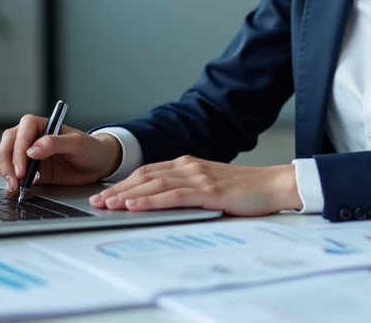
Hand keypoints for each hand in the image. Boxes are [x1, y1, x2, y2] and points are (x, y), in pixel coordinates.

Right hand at [0, 115, 122, 192]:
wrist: (97, 164)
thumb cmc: (89, 148)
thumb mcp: (77, 143)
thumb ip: (55, 143)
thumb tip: (32, 150)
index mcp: (39, 124)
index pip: (21, 134)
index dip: (18, 152)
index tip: (23, 170)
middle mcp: (28, 137)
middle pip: (6, 145)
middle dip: (7, 164)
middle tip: (14, 183)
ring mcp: (24, 153)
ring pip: (1, 156)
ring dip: (3, 171)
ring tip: (14, 187)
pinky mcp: (25, 169)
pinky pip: (6, 171)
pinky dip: (6, 178)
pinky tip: (16, 188)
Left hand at [89, 156, 299, 216]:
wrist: (273, 185)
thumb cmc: (244, 190)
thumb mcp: (209, 186)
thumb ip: (187, 188)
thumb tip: (161, 200)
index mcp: (188, 164)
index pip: (147, 171)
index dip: (123, 183)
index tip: (105, 194)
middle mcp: (189, 166)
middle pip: (145, 176)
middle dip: (117, 189)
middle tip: (96, 201)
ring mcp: (199, 177)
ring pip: (154, 185)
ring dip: (127, 195)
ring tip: (107, 204)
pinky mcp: (208, 192)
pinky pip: (173, 196)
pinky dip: (150, 200)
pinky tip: (135, 205)